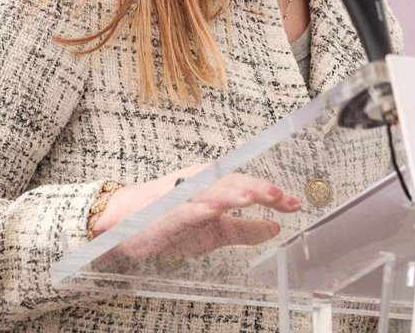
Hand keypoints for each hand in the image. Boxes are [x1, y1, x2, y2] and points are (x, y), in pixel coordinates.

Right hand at [91, 164, 301, 259]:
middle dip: (257, 188)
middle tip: (281, 196)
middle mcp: (196, 184)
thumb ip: (243, 230)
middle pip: (231, 181)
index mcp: (210, 185)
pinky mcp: (161, 212)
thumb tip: (276, 227)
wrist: (120, 222)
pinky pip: (182, 209)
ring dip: (232, 193)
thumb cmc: (168, 222)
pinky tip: (214, 209)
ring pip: (209, 191)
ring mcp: (178, 196)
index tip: (294, 203)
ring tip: (254, 197)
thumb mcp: (212, 232)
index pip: (245, 184)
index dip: (269, 192)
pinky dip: (198, 208)